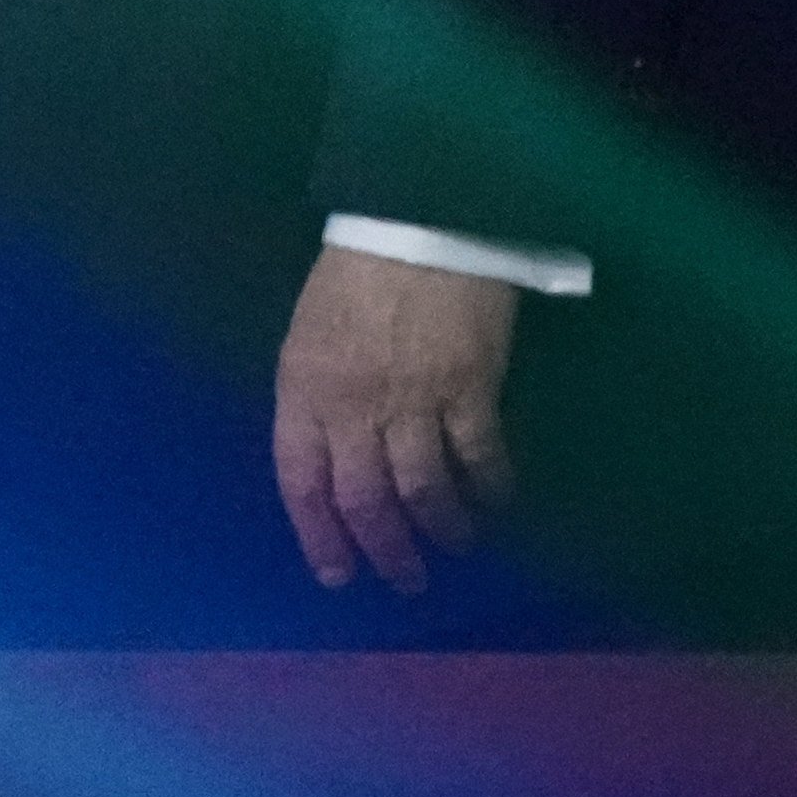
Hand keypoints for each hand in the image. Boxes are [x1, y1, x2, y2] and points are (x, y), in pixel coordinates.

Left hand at [271, 245, 519, 594]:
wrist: (417, 218)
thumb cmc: (356, 273)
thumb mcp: (309, 333)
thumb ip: (316, 395)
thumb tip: (333, 455)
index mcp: (303, 387)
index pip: (300, 480)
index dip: (318, 534)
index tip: (337, 573)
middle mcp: (352, 405)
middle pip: (365, 499)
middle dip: (385, 549)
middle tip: (403, 578)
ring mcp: (412, 399)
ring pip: (423, 490)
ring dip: (440, 529)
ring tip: (453, 545)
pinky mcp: (469, 388)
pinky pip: (479, 458)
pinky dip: (489, 489)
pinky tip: (495, 503)